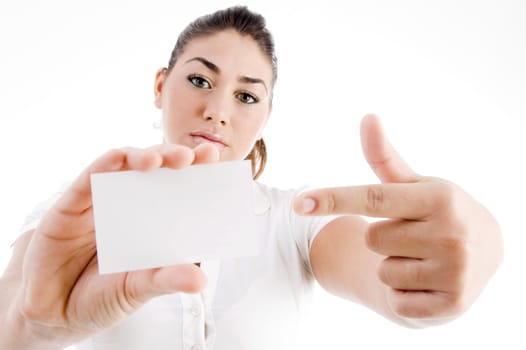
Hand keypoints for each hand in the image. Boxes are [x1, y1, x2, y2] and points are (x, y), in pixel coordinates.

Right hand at [10, 143, 218, 346]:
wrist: (52, 312)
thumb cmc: (101, 297)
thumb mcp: (138, 289)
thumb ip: (166, 280)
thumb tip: (201, 280)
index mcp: (153, 223)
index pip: (180, 191)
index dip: (198, 174)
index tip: (216, 161)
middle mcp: (131, 206)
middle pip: (157, 171)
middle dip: (176, 157)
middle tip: (194, 156)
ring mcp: (103, 201)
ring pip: (126, 165)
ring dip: (144, 156)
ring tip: (160, 159)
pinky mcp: (72, 203)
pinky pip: (90, 177)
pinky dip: (106, 164)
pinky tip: (119, 158)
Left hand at [294, 114, 502, 320]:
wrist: (488, 251)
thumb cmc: (440, 212)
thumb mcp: (418, 184)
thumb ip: (385, 158)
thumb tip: (367, 116)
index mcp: (438, 198)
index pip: (374, 198)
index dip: (332, 199)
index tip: (299, 203)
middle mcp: (450, 233)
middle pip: (372, 239)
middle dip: (385, 238)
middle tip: (414, 236)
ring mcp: (455, 271)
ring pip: (383, 271)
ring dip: (395, 268)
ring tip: (424, 259)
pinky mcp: (453, 305)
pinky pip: (397, 301)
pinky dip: (405, 294)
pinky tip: (429, 282)